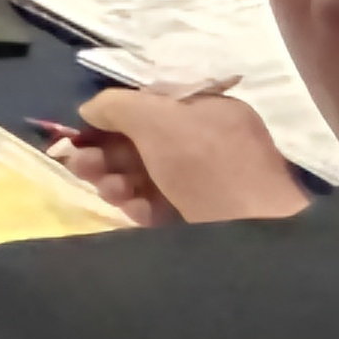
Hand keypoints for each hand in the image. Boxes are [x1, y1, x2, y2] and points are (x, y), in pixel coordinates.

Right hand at [57, 88, 306, 224]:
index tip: (84, 133)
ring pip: (144, 174)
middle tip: (82, 165)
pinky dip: (137, 204)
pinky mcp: (199, 217)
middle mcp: (206, 143)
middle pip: (140, 142)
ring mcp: (204, 183)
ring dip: (115, 179)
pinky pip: (158, 203)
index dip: (112, 117)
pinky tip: (130, 208)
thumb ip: (116, 105)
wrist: (255, 233)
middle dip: (105, 152)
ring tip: (107, 189)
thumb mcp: (156, 119)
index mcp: (206, 111)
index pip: (148, 106)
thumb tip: (91, 109)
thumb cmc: (207, 164)